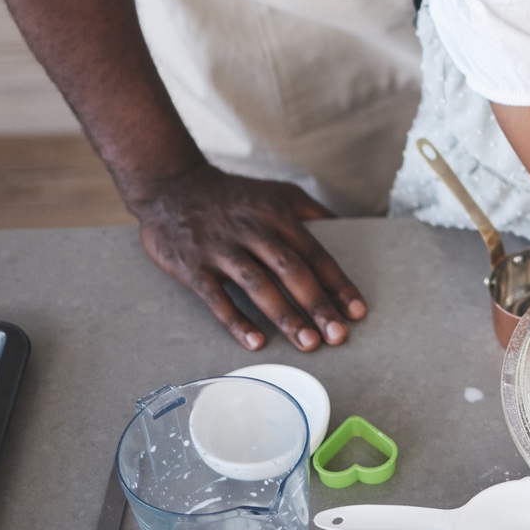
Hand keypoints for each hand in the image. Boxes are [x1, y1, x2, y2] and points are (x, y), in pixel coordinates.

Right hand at [125, 163, 365, 351]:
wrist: (173, 186)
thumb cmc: (233, 195)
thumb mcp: (277, 192)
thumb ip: (310, 210)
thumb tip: (344, 227)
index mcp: (278, 216)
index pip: (315, 254)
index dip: (338, 284)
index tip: (357, 311)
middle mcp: (254, 232)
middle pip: (292, 272)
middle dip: (318, 305)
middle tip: (338, 336)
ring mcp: (223, 250)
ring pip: (259, 286)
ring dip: (285, 317)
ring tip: (308, 343)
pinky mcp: (194, 267)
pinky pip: (217, 299)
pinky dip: (236, 321)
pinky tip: (255, 343)